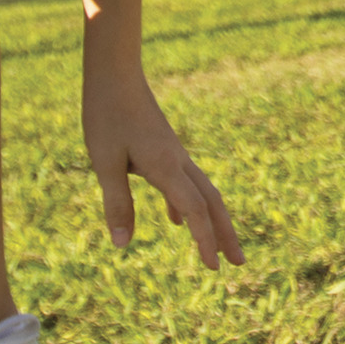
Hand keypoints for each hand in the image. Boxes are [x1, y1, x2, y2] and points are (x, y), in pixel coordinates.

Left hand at [83, 67, 242, 268]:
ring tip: (219, 247)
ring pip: (203, 193)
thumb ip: (116, 203)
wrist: (115, 75)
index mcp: (166, 167)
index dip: (205, 241)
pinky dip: (187, 206)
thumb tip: (123, 245)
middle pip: (212, 203)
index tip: (213, 268)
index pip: (195, 211)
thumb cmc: (106, 115)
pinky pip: (185, 183)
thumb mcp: (105, 163)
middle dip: (226, 234)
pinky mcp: (165, 150)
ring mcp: (174, 155)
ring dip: (213, 222)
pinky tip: (176, 220)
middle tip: (239, 264)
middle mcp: (178, 162)